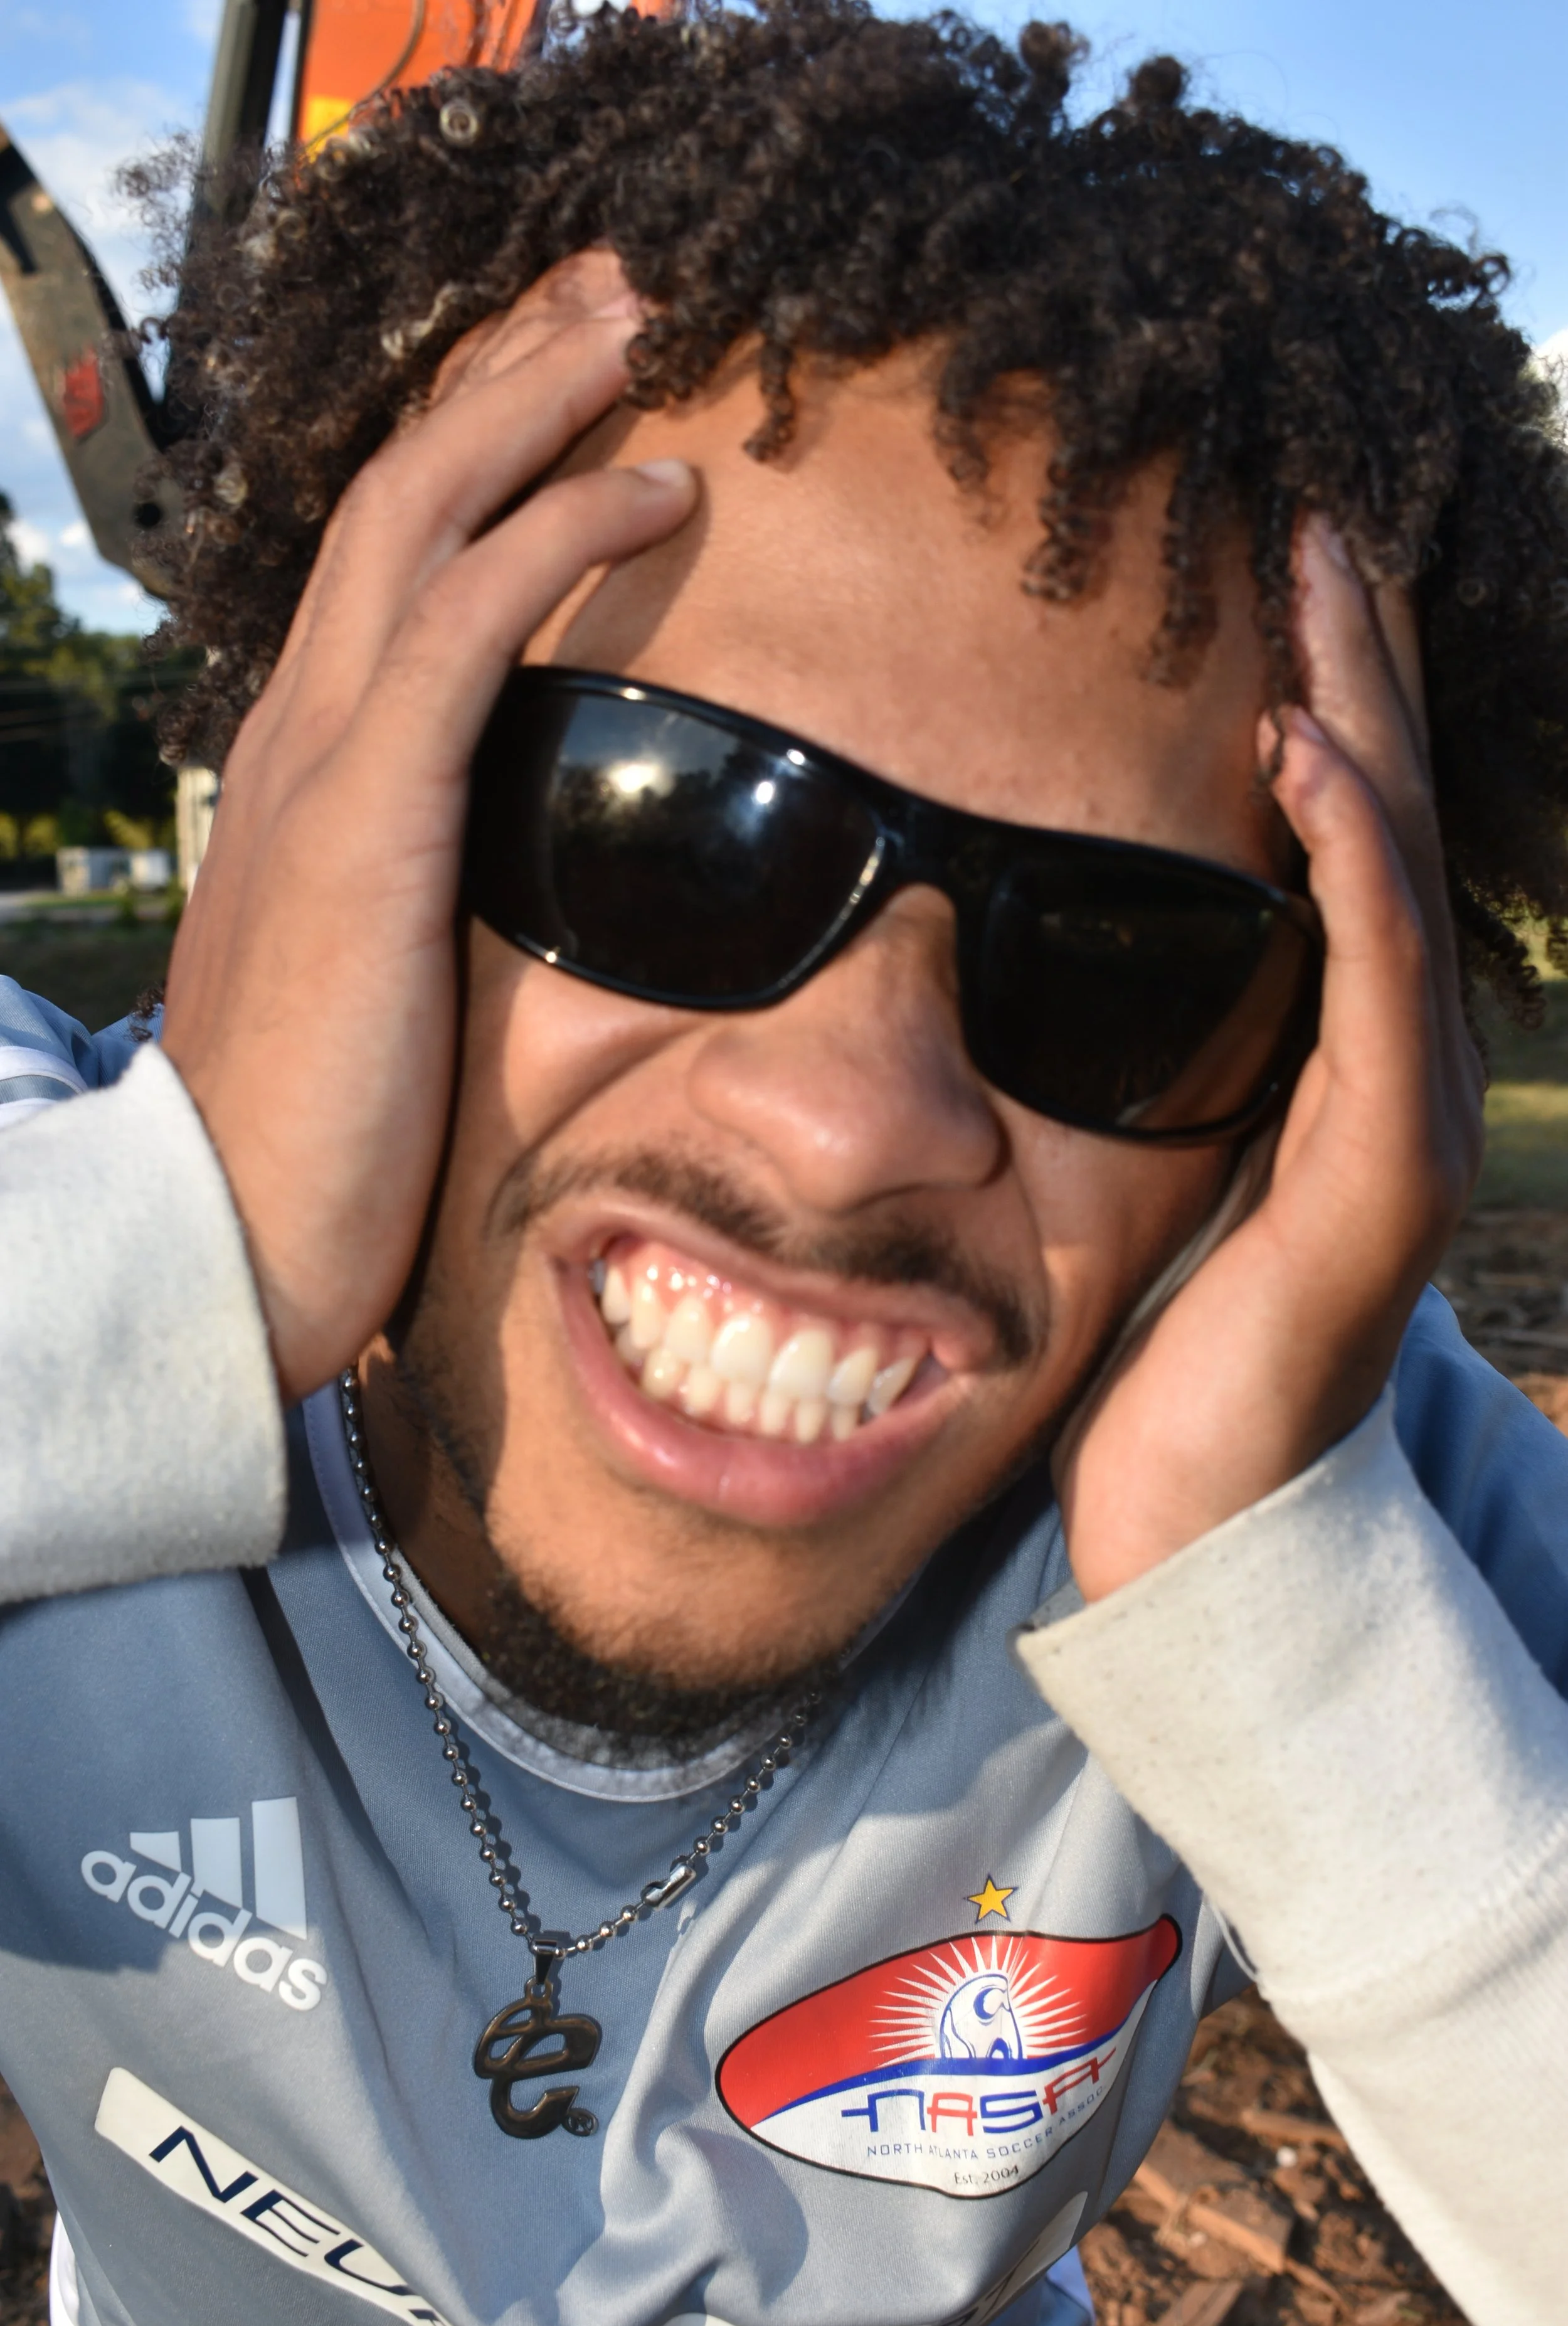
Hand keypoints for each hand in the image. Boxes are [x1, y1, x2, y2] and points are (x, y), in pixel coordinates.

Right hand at [160, 252, 697, 1403]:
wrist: (222, 1238)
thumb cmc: (312, 1131)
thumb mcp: (371, 976)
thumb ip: (419, 897)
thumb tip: (489, 890)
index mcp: (307, 765)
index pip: (387, 557)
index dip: (471, 447)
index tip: (567, 382)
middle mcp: (300, 727)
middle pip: (400, 488)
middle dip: (503, 370)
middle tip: (610, 290)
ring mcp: (321, 758)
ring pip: (423, 509)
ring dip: (533, 397)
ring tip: (637, 321)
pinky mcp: (366, 811)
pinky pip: (472, 617)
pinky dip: (563, 527)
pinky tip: (659, 482)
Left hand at [1055, 517, 1485, 1597]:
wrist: (1197, 1522)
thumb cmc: (1148, 1354)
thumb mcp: (1131, 1170)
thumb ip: (1123, 1058)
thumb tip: (1023, 962)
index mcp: (1326, 1048)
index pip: (1332, 837)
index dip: (1321, 700)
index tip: (1274, 572)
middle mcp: (1388, 1059)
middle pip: (1379, 818)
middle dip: (1355, 661)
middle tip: (1320, 515)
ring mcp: (1401, 1111)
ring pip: (1394, 867)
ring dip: (1361, 712)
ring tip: (1325, 574)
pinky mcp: (1379, 1173)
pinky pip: (1370, 980)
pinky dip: (1344, 856)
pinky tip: (1304, 754)